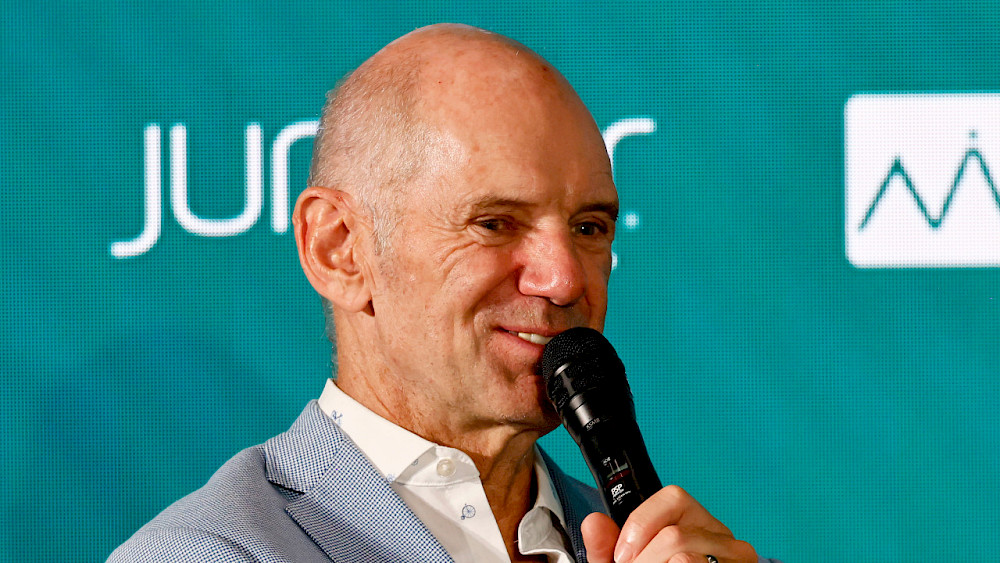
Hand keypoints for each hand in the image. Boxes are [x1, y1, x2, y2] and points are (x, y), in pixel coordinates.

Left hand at [580, 485, 757, 562]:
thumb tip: (593, 523)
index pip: (673, 497)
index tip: (623, 556)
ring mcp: (735, 555)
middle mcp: (720, 534)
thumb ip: (606, 547)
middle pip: (674, 535)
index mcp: (693, 521)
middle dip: (644, 561)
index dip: (640, 526)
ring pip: (684, 555)